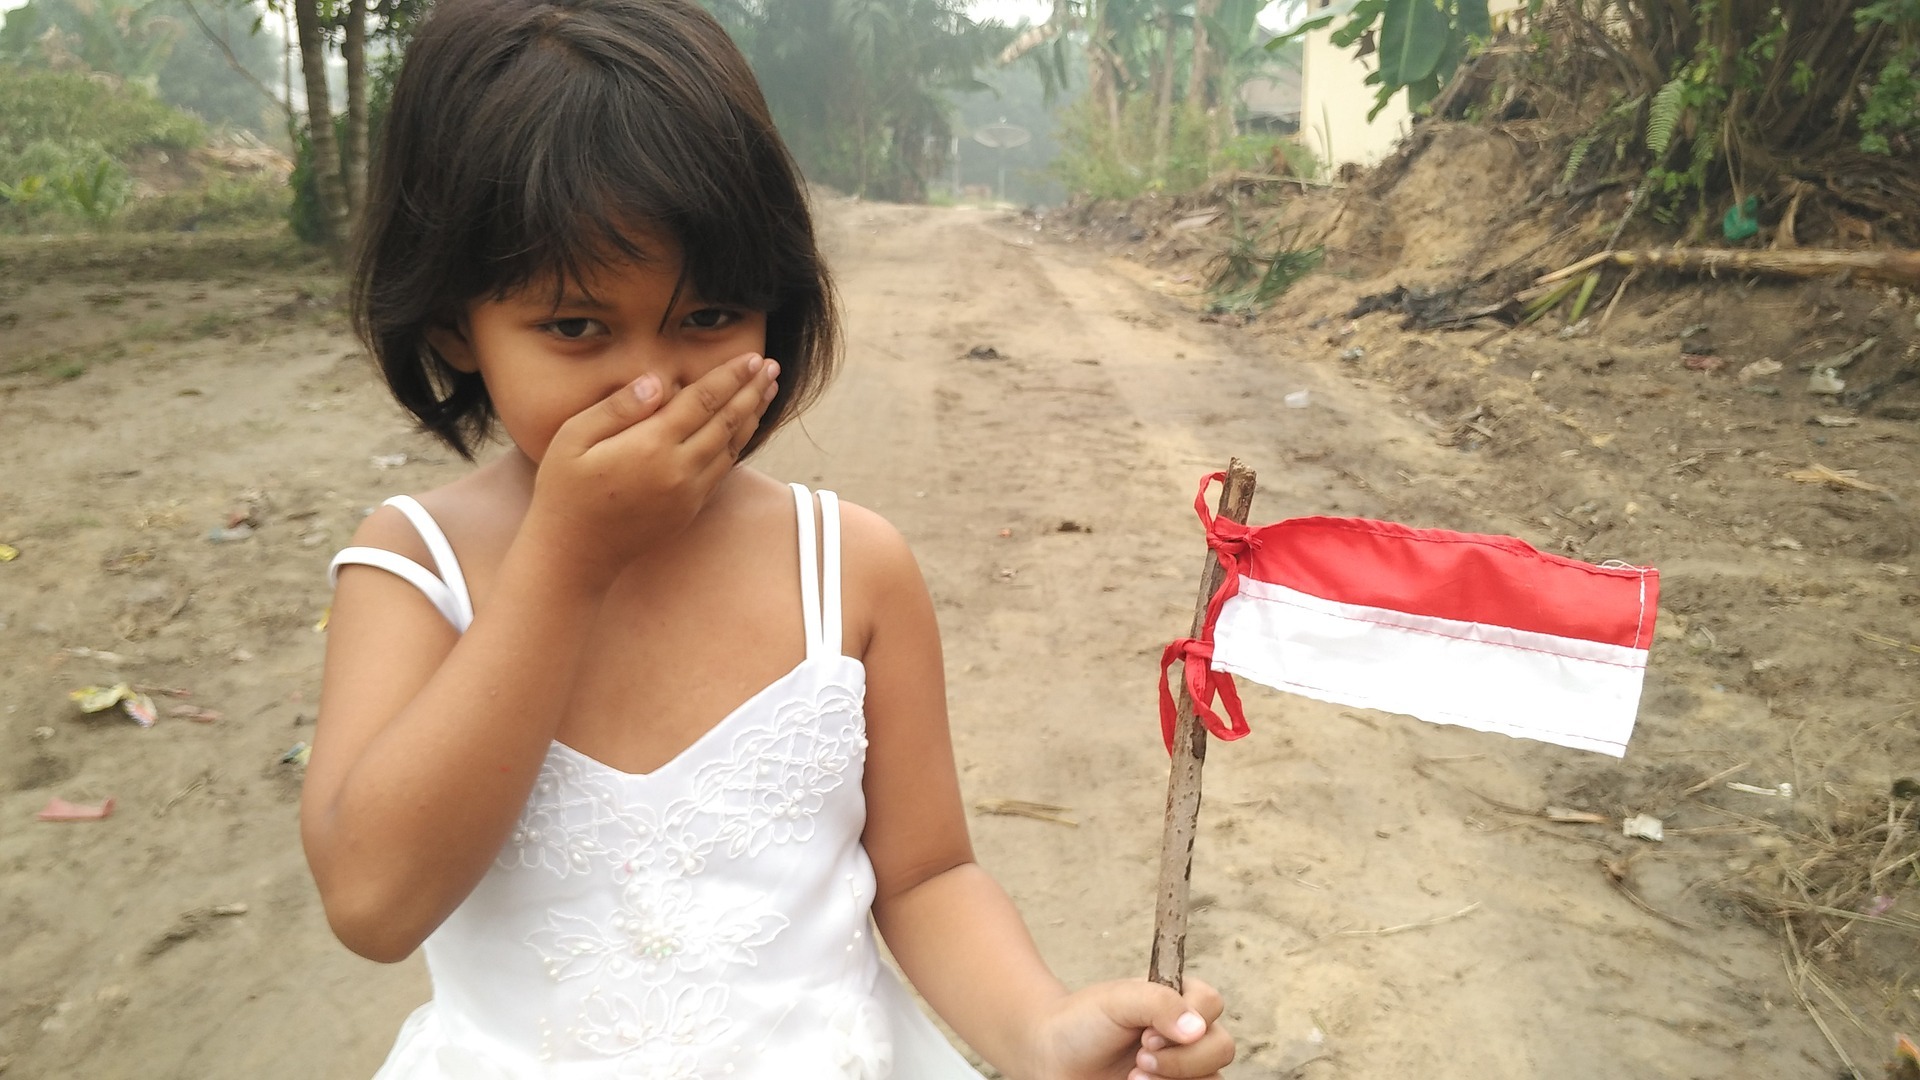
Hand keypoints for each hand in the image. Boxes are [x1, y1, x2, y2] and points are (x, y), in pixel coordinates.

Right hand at [524, 353, 779, 585]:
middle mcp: (678, 469)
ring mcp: (688, 492)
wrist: (574, 554)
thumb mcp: (573, 438)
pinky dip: (739, 444)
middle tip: (772, 367)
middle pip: (727, 421)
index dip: (730, 376)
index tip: (753, 357)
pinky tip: (744, 429)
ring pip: (732, 446)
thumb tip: (657, 381)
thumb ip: (618, 407)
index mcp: (651, 445)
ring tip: (768, 391)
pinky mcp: (689, 509)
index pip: (702, 400)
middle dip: (752, 391)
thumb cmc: (564, 491)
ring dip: (752, 416)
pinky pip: (723, 470)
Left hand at [1024, 977, 1233, 1079]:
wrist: (1054, 1057)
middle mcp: (1187, 1033)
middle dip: (1181, 1060)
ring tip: (1135, 1077)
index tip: (1146, 1034)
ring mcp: (1184, 1066)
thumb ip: (1157, 1002)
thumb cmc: (1082, 1022)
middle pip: (1221, 1047)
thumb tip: (1197, 1027)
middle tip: (1140, 1058)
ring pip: (1214, 1078)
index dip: (1187, 1021)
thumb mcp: (1116, 1000)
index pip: (1212, 1005)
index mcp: (1179, 999)